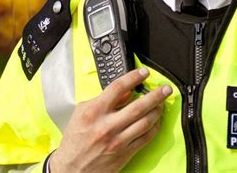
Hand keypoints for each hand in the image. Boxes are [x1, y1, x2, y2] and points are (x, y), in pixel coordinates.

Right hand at [49, 68, 171, 171]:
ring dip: (158, 110)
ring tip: (162, 103)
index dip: (134, 77)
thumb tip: (124, 92)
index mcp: (94, 112)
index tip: (144, 72)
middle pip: (138, 106)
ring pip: (145, 122)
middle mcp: (107, 126)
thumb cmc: (75, 139)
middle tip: (166, 88)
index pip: (118, 88)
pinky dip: (154, 127)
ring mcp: (117, 141)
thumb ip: (102, 99)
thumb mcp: (81, 112)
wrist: (70, 170)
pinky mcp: (125, 154)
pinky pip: (146, 138)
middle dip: (156, 95)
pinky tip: (157, 120)